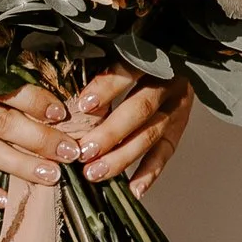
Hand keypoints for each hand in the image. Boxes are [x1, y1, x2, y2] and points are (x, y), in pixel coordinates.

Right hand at [0, 78, 67, 212]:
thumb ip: (6, 80)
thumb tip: (51, 98)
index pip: (8, 91)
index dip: (36, 102)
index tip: (61, 114)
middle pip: (2, 124)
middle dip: (39, 139)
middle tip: (68, 152)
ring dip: (20, 164)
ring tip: (50, 175)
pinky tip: (5, 199)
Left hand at [65, 68, 194, 196]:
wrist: (174, 58)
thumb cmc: (129, 57)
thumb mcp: (115, 52)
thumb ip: (95, 66)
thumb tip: (62, 90)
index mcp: (150, 57)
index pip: (129, 70)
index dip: (107, 88)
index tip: (82, 106)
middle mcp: (168, 82)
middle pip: (141, 109)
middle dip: (110, 133)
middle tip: (84, 152)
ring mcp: (177, 107)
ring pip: (152, 134)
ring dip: (123, 157)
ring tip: (95, 173)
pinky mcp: (179, 128)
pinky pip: (165, 153)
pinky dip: (150, 173)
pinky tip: (133, 190)